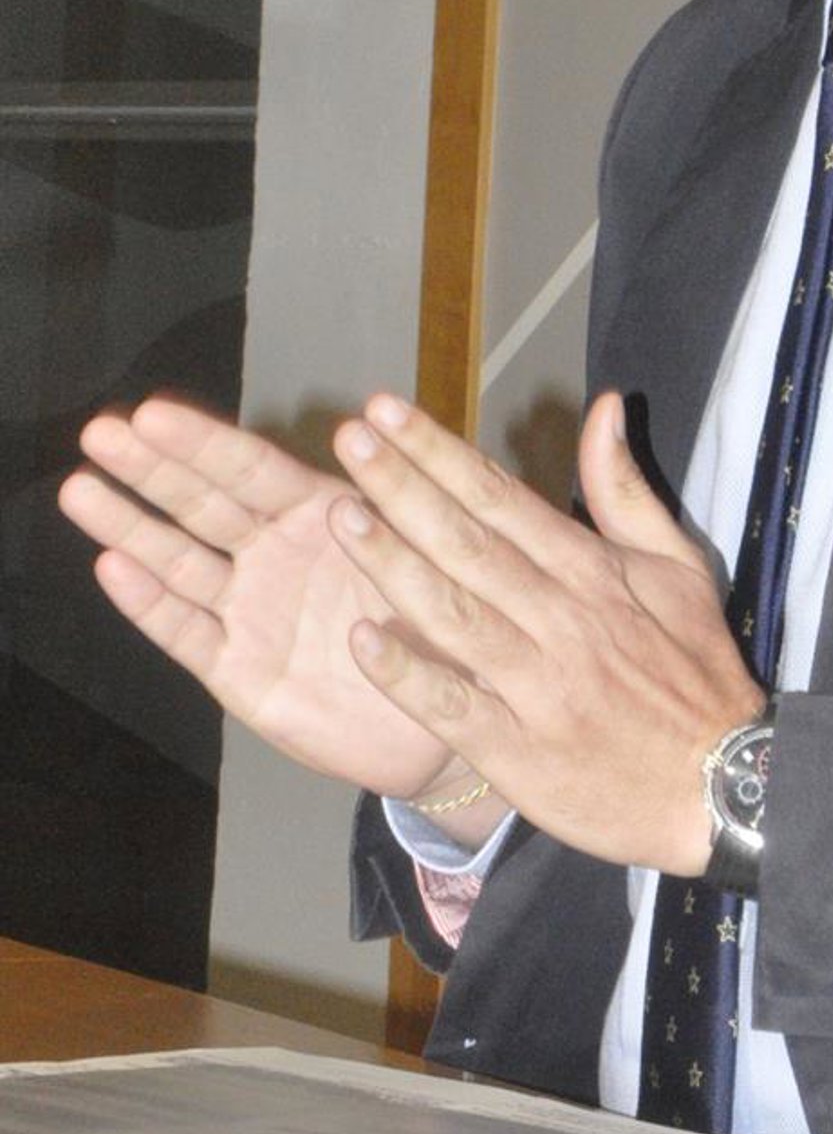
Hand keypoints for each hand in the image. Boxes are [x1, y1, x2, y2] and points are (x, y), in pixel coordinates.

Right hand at [59, 401, 462, 805]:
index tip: (152, 412)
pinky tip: (112, 569)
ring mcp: (251, 612)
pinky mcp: (239, 673)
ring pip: (180, 562)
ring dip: (130, 528)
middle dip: (151, 469)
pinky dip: (150, 604)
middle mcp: (275, 557)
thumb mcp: (429, 554)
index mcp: (321, 516)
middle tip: (98, 433)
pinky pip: (189, 634)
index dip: (203, 443)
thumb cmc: (444, 626)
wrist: (450, 721)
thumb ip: (392, 502)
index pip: (252, 470)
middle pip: (203, 504)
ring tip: (80, 490)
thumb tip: (364, 426)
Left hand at [324, 390, 762, 875]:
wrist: (723, 787)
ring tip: (340, 517)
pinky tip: (362, 641)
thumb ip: (627, 490)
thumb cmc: (696, 675)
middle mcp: (562, 619)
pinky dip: (409, 674)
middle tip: (349, 439)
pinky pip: (454, 707)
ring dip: (393, 564)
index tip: (387, 411)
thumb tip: (607, 408)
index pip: (501, 498)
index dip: (439, 452)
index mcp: (594, 572)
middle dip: (402, 486)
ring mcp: (538, 686)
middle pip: (468, 543)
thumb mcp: (680, 569)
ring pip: (454, 614)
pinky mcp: (520, 752)